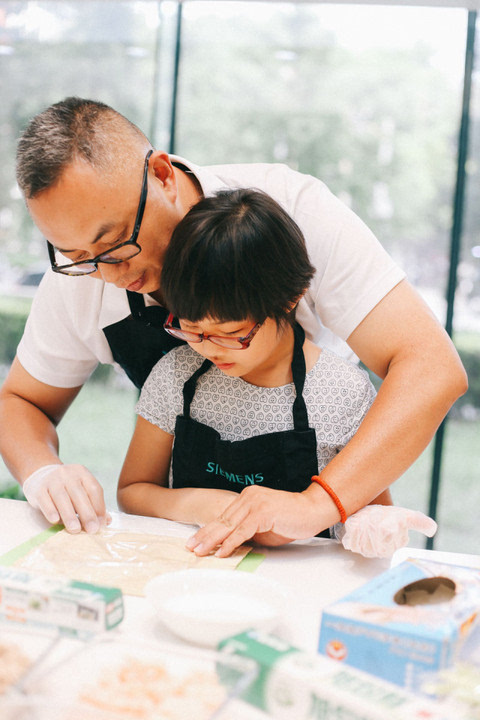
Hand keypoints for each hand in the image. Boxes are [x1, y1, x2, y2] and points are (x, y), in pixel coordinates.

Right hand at [22, 464, 109, 533]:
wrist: (41, 476)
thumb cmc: (67, 489)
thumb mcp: (82, 490)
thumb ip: (93, 504)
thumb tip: (106, 522)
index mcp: (82, 473)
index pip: (94, 489)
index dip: (99, 507)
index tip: (101, 524)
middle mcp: (68, 474)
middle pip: (79, 494)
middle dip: (87, 513)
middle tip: (92, 530)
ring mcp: (52, 480)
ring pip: (62, 498)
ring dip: (69, 515)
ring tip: (75, 529)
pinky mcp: (39, 488)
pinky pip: (45, 500)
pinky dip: (50, 510)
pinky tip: (55, 521)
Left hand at [186, 485, 319, 557]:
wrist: (313, 510)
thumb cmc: (291, 519)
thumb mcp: (264, 526)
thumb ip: (248, 531)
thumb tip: (231, 544)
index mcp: (247, 497)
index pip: (224, 516)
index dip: (208, 529)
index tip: (195, 541)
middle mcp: (248, 497)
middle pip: (222, 519)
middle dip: (204, 535)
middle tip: (190, 547)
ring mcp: (255, 503)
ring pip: (229, 525)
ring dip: (213, 540)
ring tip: (200, 552)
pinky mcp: (263, 512)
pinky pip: (243, 531)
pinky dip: (231, 543)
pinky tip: (221, 552)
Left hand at [336, 505, 436, 557]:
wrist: (371, 514)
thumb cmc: (391, 517)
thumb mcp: (407, 516)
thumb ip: (419, 522)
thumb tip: (433, 529)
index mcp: (394, 545)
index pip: (388, 536)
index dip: (385, 526)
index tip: (386, 517)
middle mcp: (380, 550)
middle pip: (374, 539)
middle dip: (372, 524)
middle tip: (373, 516)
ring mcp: (365, 549)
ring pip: (362, 541)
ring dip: (362, 527)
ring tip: (365, 518)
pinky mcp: (352, 544)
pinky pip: (350, 542)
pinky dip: (351, 531)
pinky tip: (355, 524)